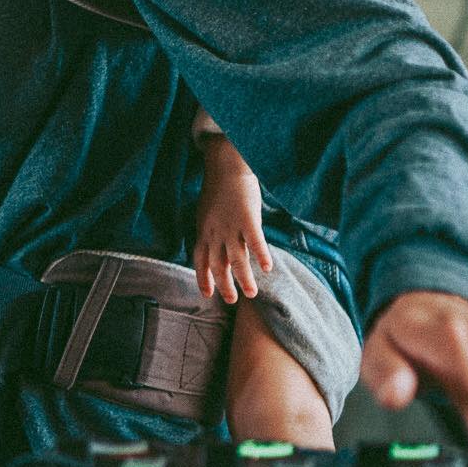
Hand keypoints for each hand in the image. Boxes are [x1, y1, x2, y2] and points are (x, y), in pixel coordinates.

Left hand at [194, 135, 270, 301]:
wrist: (226, 166)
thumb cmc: (218, 189)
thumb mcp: (206, 213)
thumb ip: (210, 231)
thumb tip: (217, 247)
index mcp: (203, 231)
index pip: (199, 260)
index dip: (202, 278)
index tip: (207, 294)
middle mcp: (214, 232)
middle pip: (218, 265)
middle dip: (224, 285)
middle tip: (232, 300)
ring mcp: (230, 226)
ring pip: (237, 259)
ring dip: (244, 278)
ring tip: (252, 293)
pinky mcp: (247, 218)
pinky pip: (255, 241)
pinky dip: (262, 255)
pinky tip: (268, 268)